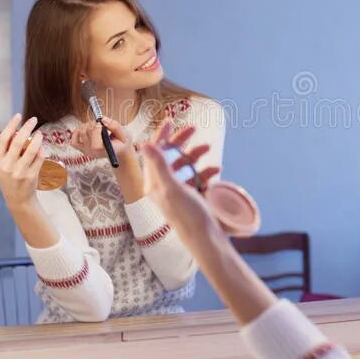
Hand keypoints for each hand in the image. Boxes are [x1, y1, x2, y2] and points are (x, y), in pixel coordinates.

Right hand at [0, 114, 45, 210]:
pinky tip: (43, 147)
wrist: (17, 197)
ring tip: (39, 133)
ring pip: (31, 150)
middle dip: (27, 128)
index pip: (2, 139)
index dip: (11, 125)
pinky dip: (42, 151)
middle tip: (33, 119)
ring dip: (37, 139)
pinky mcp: (31, 176)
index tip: (18, 116)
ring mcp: (19, 172)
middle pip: (17, 142)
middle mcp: (6, 166)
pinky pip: (39, 159)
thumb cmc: (5, 176)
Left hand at [70, 117, 134, 161]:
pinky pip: (73, 141)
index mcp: (106, 151)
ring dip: (88, 125)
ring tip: (96, 126)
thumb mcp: (125, 134)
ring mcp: (87, 151)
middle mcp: (94, 152)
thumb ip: (115, 126)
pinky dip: (77, 132)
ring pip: (81, 133)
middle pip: (87, 134)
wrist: (118, 151)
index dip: (96, 131)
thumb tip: (103, 119)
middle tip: (102, 124)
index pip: (95, 145)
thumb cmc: (121, 143)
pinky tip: (85, 129)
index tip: (101, 124)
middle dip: (94, 124)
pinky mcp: (82, 149)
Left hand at [139, 120, 221, 236]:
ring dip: (195, 155)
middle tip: (193, 129)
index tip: (171, 120)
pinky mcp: (191, 195)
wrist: (206, 238)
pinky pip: (197, 177)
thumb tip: (145, 144)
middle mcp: (163, 185)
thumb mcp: (172, 188)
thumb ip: (159, 165)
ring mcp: (178, 190)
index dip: (161, 135)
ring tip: (208, 149)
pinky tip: (214, 169)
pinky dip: (205, 171)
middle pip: (170, 156)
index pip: (153, 153)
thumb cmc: (187, 215)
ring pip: (184, 165)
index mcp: (154, 183)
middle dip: (181, 141)